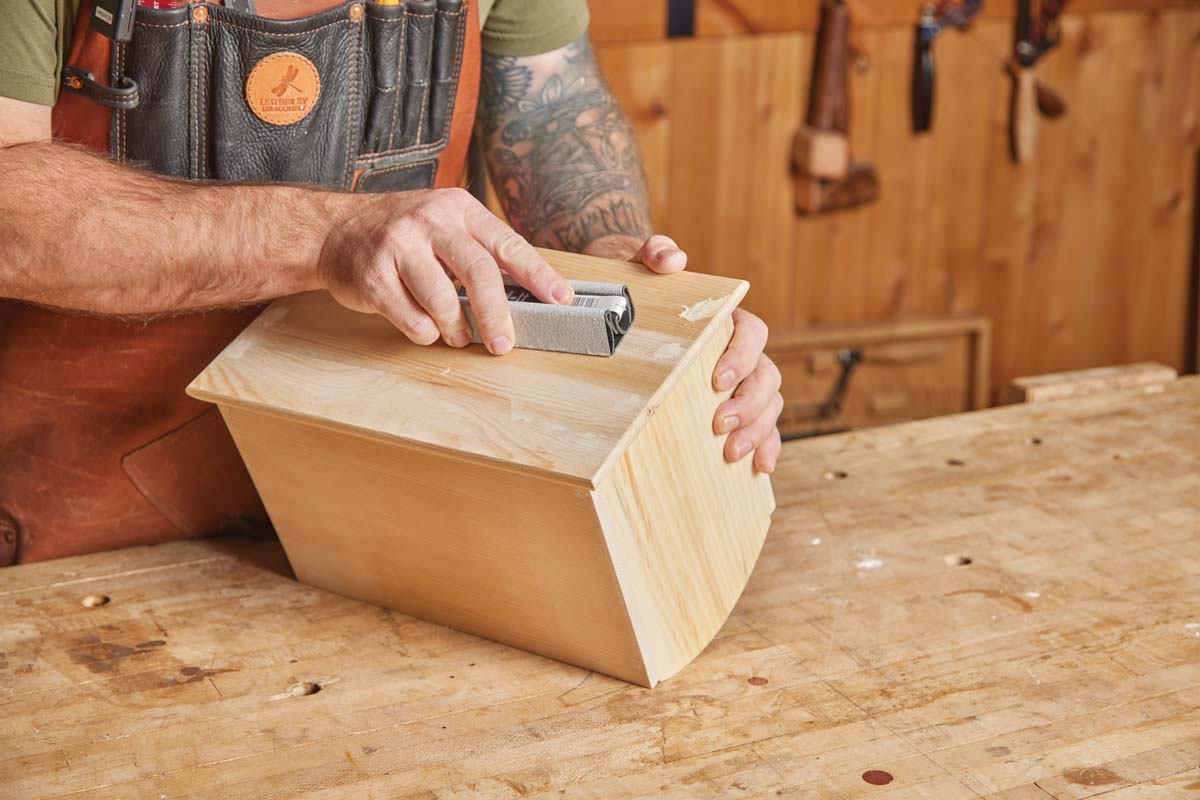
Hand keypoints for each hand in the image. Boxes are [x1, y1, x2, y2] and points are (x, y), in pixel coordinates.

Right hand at [318, 187, 573, 354]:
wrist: (333, 229)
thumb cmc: (401, 233)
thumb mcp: (444, 223)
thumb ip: (481, 251)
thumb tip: (529, 294)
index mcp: (458, 208)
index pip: (508, 244)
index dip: (538, 275)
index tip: (560, 300)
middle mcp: (430, 221)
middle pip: (480, 273)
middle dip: (498, 316)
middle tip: (505, 344)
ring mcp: (399, 247)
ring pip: (444, 302)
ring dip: (457, 330)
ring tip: (459, 336)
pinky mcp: (374, 276)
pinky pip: (413, 319)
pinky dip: (426, 332)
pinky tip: (425, 327)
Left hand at [585, 234, 782, 472]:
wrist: (626, 307)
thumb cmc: (638, 285)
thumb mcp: (639, 264)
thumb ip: (655, 253)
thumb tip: (671, 259)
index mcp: (728, 320)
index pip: (752, 334)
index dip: (742, 356)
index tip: (718, 379)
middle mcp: (741, 352)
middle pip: (767, 376)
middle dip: (750, 404)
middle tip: (721, 426)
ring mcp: (740, 382)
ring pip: (769, 405)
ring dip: (757, 430)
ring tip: (731, 454)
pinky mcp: (732, 407)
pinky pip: (762, 427)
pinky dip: (766, 446)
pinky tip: (760, 467)